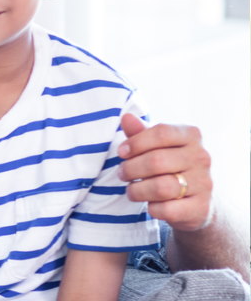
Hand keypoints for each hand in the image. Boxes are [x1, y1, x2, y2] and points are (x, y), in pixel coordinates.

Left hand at [119, 114, 213, 231]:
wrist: (197, 202)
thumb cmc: (170, 167)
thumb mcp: (156, 147)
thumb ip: (140, 133)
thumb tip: (126, 117)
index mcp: (191, 136)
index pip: (161, 132)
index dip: (135, 142)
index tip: (121, 153)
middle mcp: (202, 157)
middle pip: (156, 161)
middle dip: (130, 169)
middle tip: (123, 174)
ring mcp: (204, 183)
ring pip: (161, 187)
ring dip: (137, 190)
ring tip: (132, 190)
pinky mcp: (201, 208)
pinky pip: (167, 209)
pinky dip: (152, 208)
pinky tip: (152, 204)